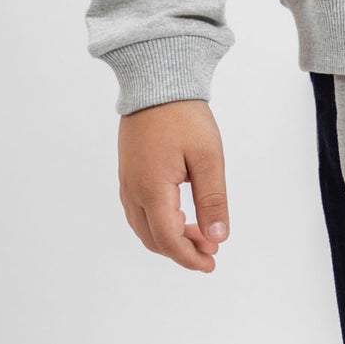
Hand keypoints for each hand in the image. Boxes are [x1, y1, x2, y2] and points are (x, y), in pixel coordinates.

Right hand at [118, 98, 229, 272]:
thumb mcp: (207, 158)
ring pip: (144, 227)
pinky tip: (181, 217)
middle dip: (182, 250)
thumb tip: (218, 237)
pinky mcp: (128, 173)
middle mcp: (132, 191)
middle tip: (211, 250)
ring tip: (200, 234)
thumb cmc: (184, 115)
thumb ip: (212, 200)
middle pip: (154, 239)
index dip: (190, 257)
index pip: (169, 240)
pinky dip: (160, 223)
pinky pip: (139, 211)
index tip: (211, 263)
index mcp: (151, 189)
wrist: (157, 81)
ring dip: (170, 238)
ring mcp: (127, 182)